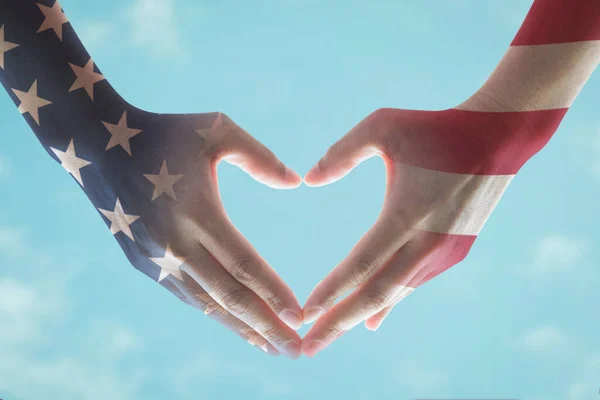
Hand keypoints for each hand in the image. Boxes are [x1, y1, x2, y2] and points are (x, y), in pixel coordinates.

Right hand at [53, 107, 303, 357]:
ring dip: (241, 328)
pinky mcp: (143, 264)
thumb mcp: (216, 129)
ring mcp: (155, 259)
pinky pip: (187, 296)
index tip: (301, 317)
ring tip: (272, 347)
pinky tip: (235, 324)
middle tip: (297, 351)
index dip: (274, 293)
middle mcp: (174, 244)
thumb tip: (296, 183)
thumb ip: (260, 156)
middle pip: (228, 296)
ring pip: (206, 305)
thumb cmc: (165, 134)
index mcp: (196, 211)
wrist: (98, 147)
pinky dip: (214, 314)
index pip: (243, 264)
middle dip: (265, 327)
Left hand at [300, 107, 547, 355]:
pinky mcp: (454, 252)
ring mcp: (444, 252)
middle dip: (339, 323)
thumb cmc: (435, 128)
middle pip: (377, 294)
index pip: (363, 263)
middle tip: (307, 349)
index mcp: (408, 213)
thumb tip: (308, 180)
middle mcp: (428, 242)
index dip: (333, 290)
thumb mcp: (383, 125)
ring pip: (395, 294)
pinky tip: (371, 320)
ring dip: (360, 316)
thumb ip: (342, 153)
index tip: (305, 312)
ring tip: (328, 336)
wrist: (497, 139)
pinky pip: (412, 284)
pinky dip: (387, 302)